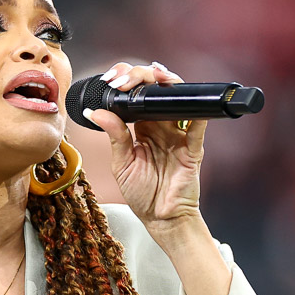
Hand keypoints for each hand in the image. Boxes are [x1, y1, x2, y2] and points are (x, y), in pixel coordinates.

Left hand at [83, 60, 207, 235]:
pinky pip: (198, 126)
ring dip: (168, 83)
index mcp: (144, 128)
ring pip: (178, 100)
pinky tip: (185, 100)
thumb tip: (96, 112)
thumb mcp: (122, 164)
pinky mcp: (193, 148)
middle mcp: (162, 126)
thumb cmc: (143, 194)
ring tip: (154, 75)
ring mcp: (179, 135)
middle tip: (125, 78)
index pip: (138, 95)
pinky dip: (196, 112)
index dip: (127, 81)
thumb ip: (114, 136)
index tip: (112, 79)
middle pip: (157, 91)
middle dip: (142, 76)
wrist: (162, 218)